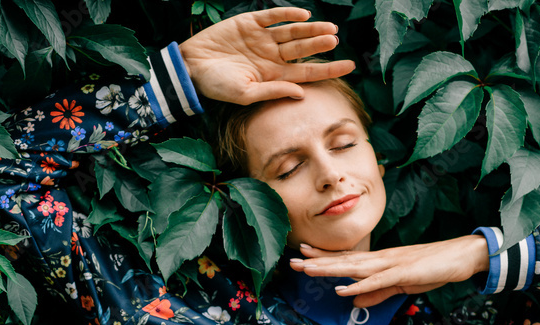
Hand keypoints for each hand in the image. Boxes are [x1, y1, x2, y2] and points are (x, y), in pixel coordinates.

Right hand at [179, 7, 355, 104]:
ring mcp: (262, 39)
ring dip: (311, 30)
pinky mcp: (250, 23)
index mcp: (272, 76)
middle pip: (302, 50)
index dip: (328, 69)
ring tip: (329, 29)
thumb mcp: (245, 94)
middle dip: (320, 45)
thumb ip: (273, 92)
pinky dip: (289, 15)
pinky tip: (304, 16)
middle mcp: (271, 57)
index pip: (307, 73)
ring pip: (293, 33)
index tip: (349, 67)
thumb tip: (301, 93)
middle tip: (336, 41)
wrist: (190, 67)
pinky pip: (273, 17)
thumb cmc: (216, 86)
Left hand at [288, 235, 490, 306]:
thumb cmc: (431, 268)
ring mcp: (390, 264)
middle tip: (292, 261)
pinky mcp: (403, 273)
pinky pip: (378, 281)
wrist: (460, 256)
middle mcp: (380, 259)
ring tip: (308, 269)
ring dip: (330, 269)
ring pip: (354, 268)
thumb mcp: (399, 284)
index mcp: (379, 261)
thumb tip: (352, 301)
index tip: (302, 255)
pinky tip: (343, 289)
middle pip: (343, 261)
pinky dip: (360, 285)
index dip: (324, 258)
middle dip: (317, 261)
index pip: (346, 259)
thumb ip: (375, 293)